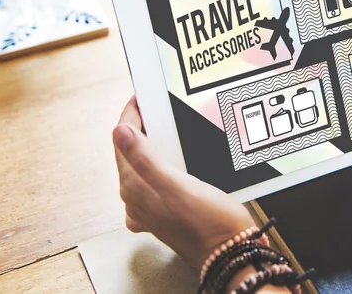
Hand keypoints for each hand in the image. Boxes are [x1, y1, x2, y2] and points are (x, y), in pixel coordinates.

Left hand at [112, 96, 253, 268]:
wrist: (231, 252)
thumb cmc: (209, 224)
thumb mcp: (179, 186)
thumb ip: (146, 159)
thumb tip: (120, 132)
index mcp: (135, 188)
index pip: (122, 142)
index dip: (129, 116)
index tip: (139, 99)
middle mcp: (137, 199)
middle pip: (129, 153)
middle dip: (138, 128)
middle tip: (152, 107)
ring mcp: (149, 206)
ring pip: (141, 166)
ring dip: (149, 144)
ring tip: (162, 126)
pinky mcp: (164, 210)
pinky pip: (153, 179)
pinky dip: (159, 163)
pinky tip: (172, 160)